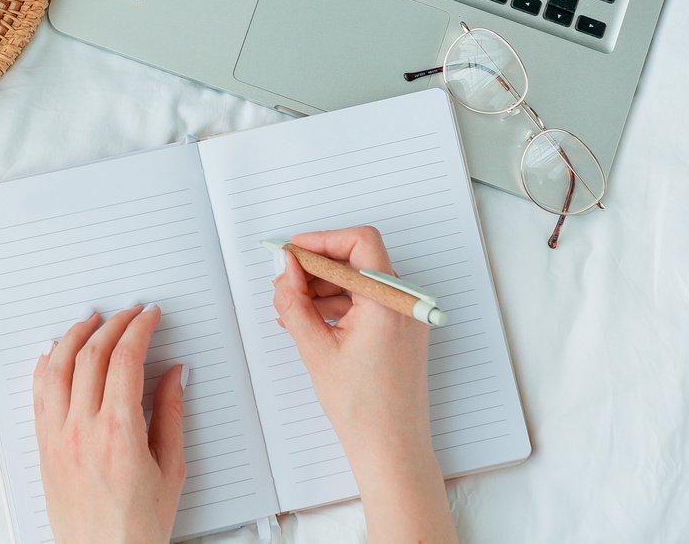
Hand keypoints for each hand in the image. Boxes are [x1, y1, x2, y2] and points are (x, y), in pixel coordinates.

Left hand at [33, 305, 185, 543]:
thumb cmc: (139, 527)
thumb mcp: (171, 470)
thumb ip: (170, 414)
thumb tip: (173, 374)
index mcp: (118, 433)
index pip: (125, 359)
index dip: (139, 329)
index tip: (150, 315)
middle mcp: (82, 430)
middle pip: (92, 356)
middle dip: (113, 324)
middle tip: (130, 312)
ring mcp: (57, 438)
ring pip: (58, 368)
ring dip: (75, 336)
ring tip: (91, 320)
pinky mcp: (44, 448)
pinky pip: (38, 395)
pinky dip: (46, 366)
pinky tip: (55, 353)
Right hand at [272, 227, 455, 543]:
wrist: (391, 449)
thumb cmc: (362, 407)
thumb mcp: (315, 348)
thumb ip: (294, 300)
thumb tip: (285, 268)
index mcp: (388, 301)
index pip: (358, 243)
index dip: (321, 240)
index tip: (292, 251)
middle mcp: (403, 303)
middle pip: (358, 260)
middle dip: (316, 267)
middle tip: (284, 282)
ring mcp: (404, 318)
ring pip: (359, 282)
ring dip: (323, 288)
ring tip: (290, 308)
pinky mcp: (399, 332)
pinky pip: (366, 303)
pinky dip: (338, 305)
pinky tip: (309, 321)